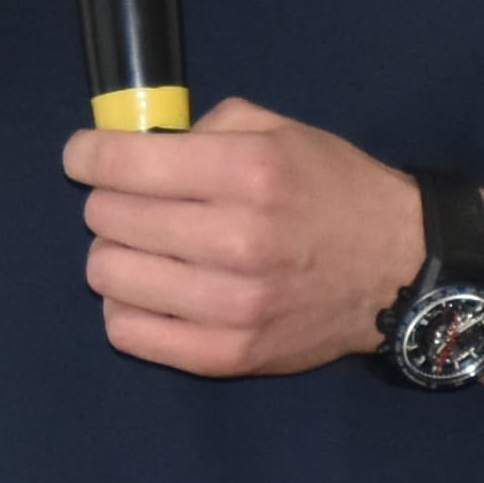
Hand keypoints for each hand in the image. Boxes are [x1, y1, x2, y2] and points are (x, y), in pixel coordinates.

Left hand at [71, 99, 421, 377]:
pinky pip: (128, 332)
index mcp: (248, 173)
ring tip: (143, 247)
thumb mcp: (280, 131)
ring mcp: (231, 305)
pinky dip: (126, 307)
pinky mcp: (228, 354)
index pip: (123, 163)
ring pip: (108, 275)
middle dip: (107, 201)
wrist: (400, 269)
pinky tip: (151, 290)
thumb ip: (205, 128)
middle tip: (132, 203)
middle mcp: (237, 239)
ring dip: (114, 254)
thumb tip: (137, 146)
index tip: (84, 157)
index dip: (87, 155)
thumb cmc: (333, 190)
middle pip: (107, 218)